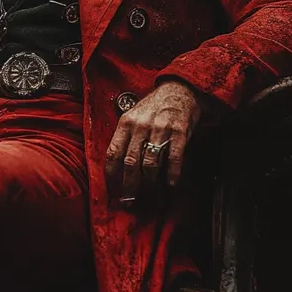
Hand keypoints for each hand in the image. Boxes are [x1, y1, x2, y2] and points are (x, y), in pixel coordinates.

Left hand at [105, 81, 202, 205]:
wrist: (179, 89)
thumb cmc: (153, 107)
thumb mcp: (133, 116)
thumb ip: (124, 138)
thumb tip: (116, 167)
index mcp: (125, 123)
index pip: (112, 153)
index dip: (111, 175)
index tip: (112, 190)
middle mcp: (141, 126)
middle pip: (130, 163)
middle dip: (128, 186)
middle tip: (128, 202)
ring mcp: (160, 129)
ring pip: (150, 163)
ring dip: (149, 183)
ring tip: (149, 195)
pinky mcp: (179, 132)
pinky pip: (174, 158)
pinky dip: (173, 174)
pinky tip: (171, 184)